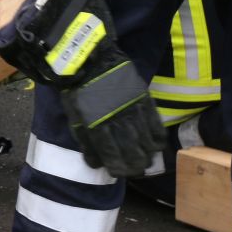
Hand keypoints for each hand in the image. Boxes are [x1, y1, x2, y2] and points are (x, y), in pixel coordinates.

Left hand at [58, 57, 165, 176]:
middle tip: (135, 169)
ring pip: (147, 143)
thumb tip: (96, 163)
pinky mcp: (144, 100)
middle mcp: (118, 122)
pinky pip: (156, 125)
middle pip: (134, 154)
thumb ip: (85, 141)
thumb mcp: (73, 117)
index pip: (113, 157)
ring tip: (145, 160)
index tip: (119, 172)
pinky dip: (157, 139)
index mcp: (96, 127)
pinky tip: (155, 145)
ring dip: (147, 155)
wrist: (89, 59)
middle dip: (135, 166)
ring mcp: (133, 111)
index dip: (118, 169)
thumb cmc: (76, 89)